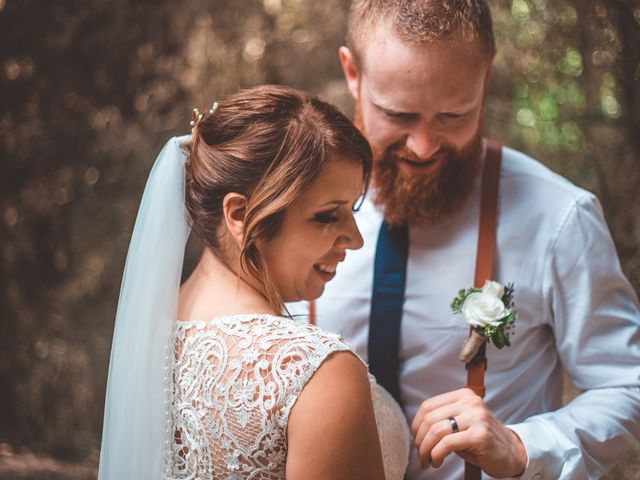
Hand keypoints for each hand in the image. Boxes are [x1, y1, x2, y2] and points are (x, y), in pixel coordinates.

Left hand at [411, 388, 526, 477]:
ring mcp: (477, 417)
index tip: (416, 439)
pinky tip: (437, 461)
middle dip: (420, 439)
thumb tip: (417, 430)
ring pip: (436, 430)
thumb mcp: (461, 424)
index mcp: (463, 395)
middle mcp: (470, 402)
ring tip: (427, 460)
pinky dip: (436, 454)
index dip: (416, 424)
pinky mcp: (480, 434)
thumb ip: (442, 420)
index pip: (428, 405)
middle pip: (430, 418)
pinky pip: (447, 443)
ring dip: (426, 449)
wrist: (512, 453)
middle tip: (420, 454)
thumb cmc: (481, 440)